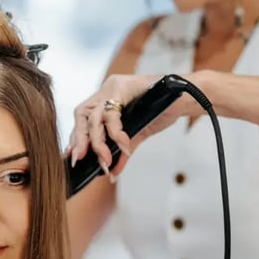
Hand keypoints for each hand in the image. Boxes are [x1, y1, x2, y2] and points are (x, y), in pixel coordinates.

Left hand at [66, 73, 199, 177]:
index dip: (76, 137)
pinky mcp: (123, 87)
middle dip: (79, 140)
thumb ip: (123, 150)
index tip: (73, 157)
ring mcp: (113, 87)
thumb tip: (113, 172)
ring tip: (105, 161)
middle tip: (79, 160)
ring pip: (94, 118)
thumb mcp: (139, 133)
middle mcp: (106, 90)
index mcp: (106, 98)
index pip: (83, 118)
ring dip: (98, 142)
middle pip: (82, 116)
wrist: (186, 99)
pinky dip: (116, 134)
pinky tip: (124, 146)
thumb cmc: (163, 110)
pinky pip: (113, 115)